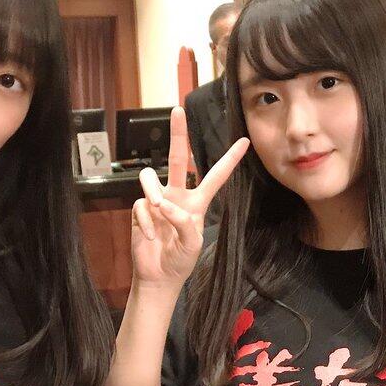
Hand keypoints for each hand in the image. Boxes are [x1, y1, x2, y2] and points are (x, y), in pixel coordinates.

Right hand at [130, 106, 248, 288]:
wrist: (158, 276)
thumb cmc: (180, 260)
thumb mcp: (193, 244)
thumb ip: (184, 223)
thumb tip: (165, 205)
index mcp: (197, 202)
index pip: (215, 176)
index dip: (229, 159)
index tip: (244, 141)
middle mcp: (177, 195)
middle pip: (177, 158)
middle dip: (177, 134)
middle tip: (178, 109)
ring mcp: (157, 201)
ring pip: (150, 177)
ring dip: (153, 191)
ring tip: (157, 209)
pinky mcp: (141, 210)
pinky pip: (141, 205)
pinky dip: (146, 222)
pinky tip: (150, 237)